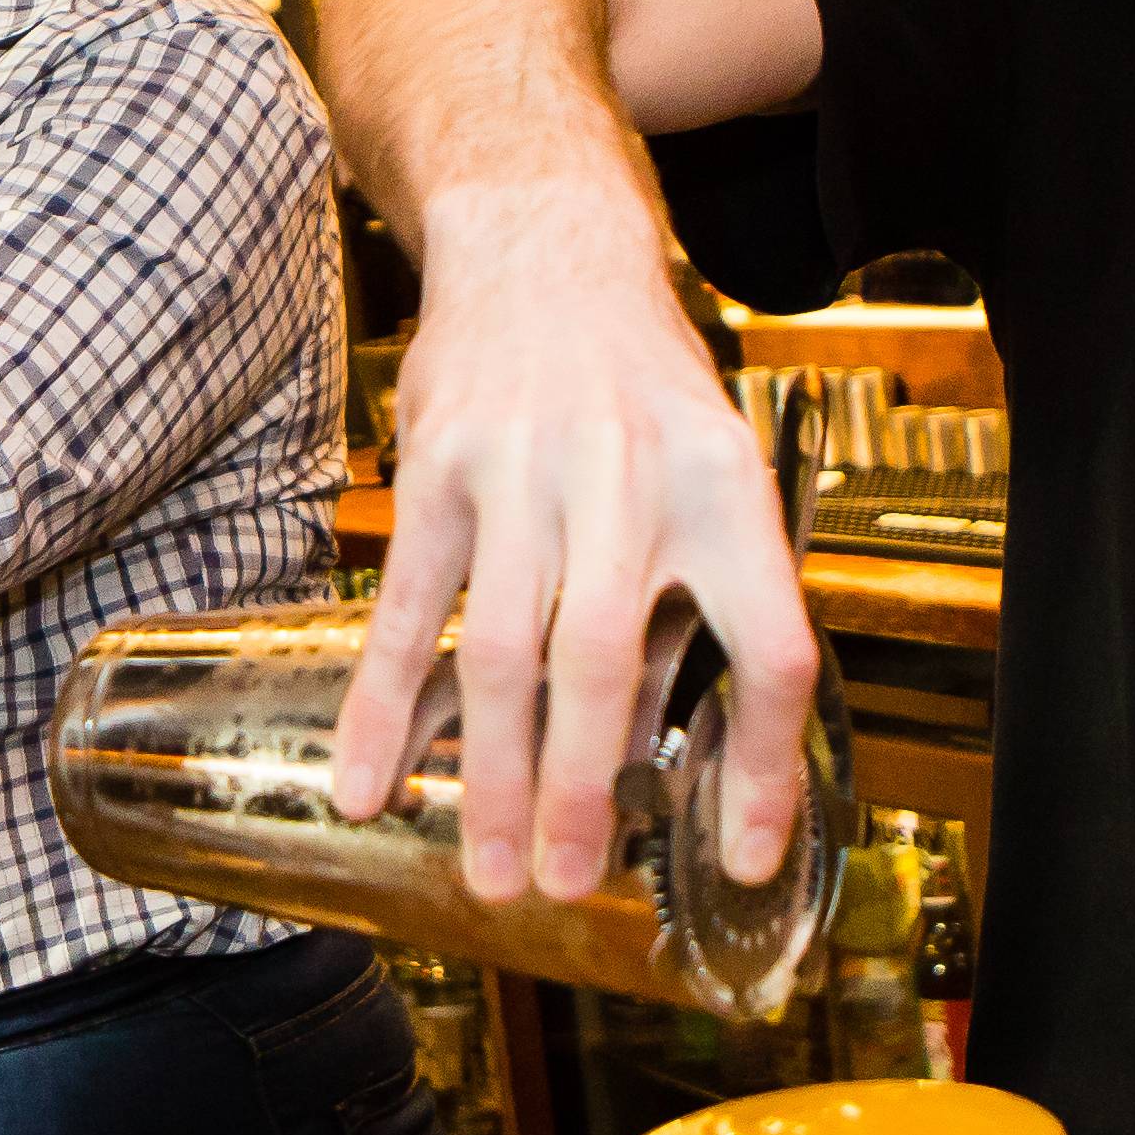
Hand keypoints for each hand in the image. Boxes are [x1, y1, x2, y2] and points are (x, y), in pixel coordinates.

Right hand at [326, 187, 815, 903]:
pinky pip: (406, 611)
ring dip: (493, 773)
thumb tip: (686, 753)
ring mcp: (523, 474)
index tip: (744, 852)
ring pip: (501, 651)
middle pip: (606, 662)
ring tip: (494, 869)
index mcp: (726, 491)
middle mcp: (629, 480)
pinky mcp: (438, 474)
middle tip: (572, 883)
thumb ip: (703, 596)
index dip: (763, 765)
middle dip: (587, 790)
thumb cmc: (640, 382)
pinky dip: (380, 707)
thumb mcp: (714, 466)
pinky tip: (365, 782)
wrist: (544, 251)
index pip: (769, 649)